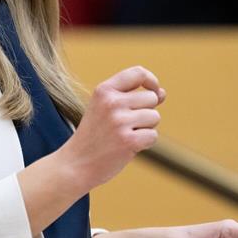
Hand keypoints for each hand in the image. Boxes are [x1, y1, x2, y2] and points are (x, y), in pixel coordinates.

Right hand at [58, 66, 164, 191]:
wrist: (75, 164)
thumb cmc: (95, 135)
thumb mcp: (105, 109)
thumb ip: (132, 98)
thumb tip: (162, 93)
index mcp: (103, 90)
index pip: (138, 72)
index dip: (151, 81)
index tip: (154, 91)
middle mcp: (111, 103)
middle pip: (151, 98)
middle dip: (146, 112)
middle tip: (126, 125)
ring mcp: (119, 122)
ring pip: (154, 117)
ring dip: (146, 128)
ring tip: (124, 135)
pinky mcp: (128, 141)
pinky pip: (153, 136)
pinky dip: (145, 143)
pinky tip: (127, 147)